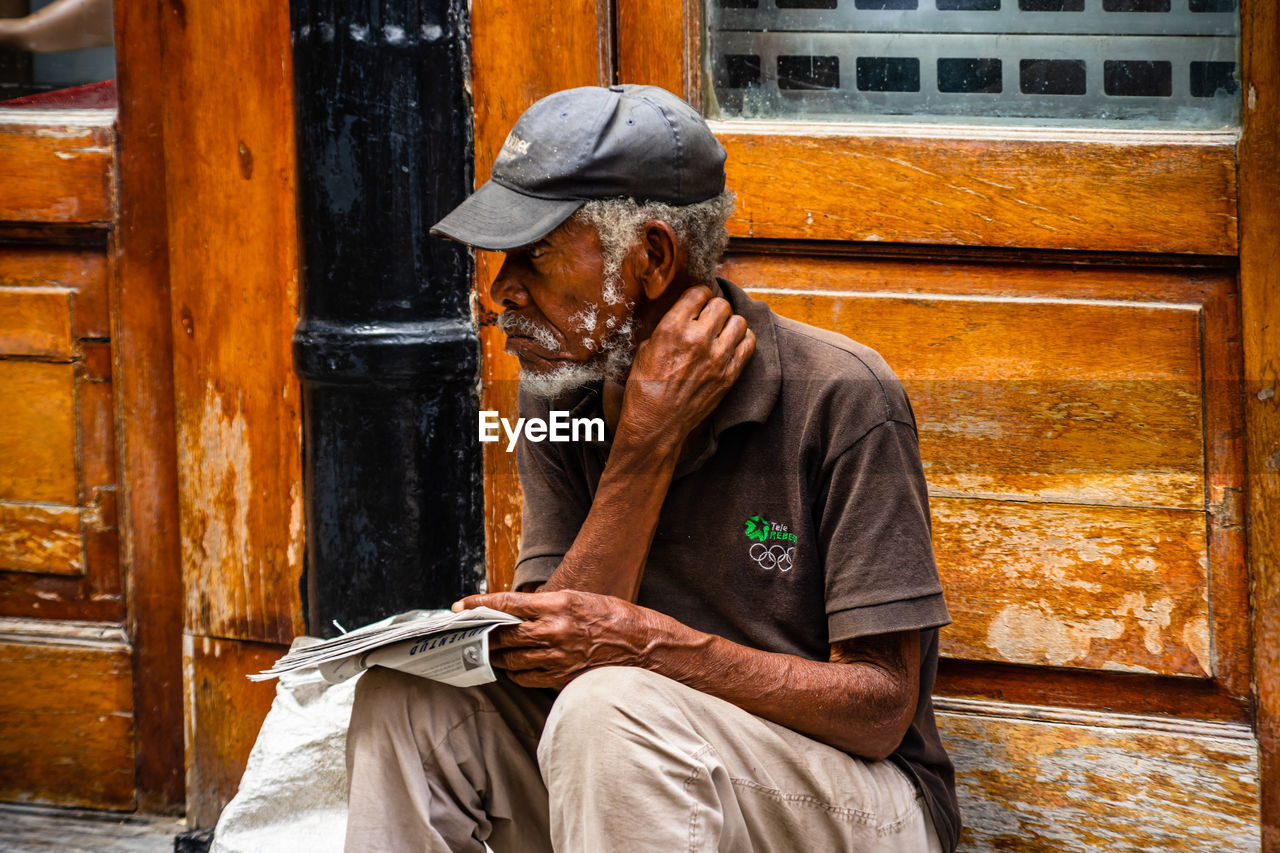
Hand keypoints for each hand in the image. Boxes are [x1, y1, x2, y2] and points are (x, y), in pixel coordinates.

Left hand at [452, 590, 671, 688]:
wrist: (648, 648)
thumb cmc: (619, 618)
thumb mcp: (582, 599)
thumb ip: (549, 605)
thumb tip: (519, 611)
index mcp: (559, 604)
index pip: (507, 603)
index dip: (479, 604)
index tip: (460, 605)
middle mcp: (555, 631)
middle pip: (503, 635)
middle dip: (482, 634)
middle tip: (469, 632)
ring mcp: (558, 657)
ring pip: (511, 660)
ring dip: (497, 655)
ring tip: (488, 650)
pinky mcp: (563, 678)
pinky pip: (527, 679)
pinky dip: (516, 673)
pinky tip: (514, 667)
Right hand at [618, 287, 754, 453]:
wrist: (656, 423)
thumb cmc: (644, 389)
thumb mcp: (645, 350)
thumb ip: (666, 330)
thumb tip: (682, 319)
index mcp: (673, 328)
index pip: (698, 293)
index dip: (699, 296)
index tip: (698, 302)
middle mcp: (698, 338)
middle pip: (721, 305)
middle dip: (714, 308)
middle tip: (709, 318)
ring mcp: (717, 357)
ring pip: (739, 322)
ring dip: (730, 323)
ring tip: (722, 331)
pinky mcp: (729, 375)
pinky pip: (748, 345)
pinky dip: (743, 340)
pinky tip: (732, 345)